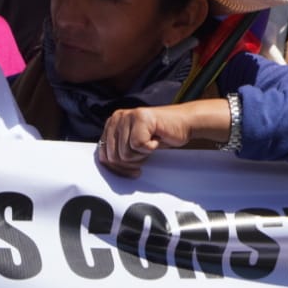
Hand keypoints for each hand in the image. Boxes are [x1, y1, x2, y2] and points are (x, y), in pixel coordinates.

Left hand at [97, 100, 229, 177]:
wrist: (184, 123)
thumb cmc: (160, 135)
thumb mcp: (133, 144)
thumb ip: (118, 150)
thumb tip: (107, 166)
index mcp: (112, 124)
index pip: (103, 155)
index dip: (117, 169)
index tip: (131, 171)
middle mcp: (117, 117)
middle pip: (114, 157)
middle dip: (131, 163)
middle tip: (145, 154)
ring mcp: (129, 116)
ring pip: (125, 153)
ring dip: (142, 155)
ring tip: (151, 144)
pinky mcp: (141, 117)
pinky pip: (138, 145)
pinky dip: (151, 147)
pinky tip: (156, 138)